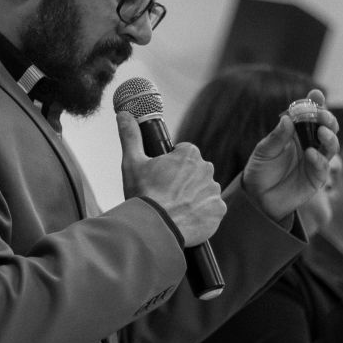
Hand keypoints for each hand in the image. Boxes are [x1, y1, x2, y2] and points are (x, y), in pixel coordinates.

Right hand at [117, 112, 225, 246]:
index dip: (170, 165)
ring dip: (192, 196)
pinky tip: (185, 218)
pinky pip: (211, 209)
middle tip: (165, 194)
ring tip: (173, 208)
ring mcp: (214, 190)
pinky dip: (201, 213)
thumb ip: (130, 136)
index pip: (183, 153)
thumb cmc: (143, 194)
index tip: (160, 177)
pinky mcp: (219, 210)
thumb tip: (123, 114)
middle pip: (194, 171)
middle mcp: (207, 168)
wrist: (155, 228)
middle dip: (183, 180)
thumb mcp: (132, 162)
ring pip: (203, 190)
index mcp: (189, 154)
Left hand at [242, 89, 339, 221]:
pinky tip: (310, 154)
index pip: (309, 115)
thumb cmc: (260, 170)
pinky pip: (323, 167)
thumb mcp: (263, 151)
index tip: (316, 94)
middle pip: (327, 128)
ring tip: (321, 132)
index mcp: (296, 134)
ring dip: (329, 137)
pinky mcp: (317, 178)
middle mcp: (309, 144)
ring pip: (331, 146)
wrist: (257, 197)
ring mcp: (315, 161)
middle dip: (327, 119)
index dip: (315, 104)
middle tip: (322, 115)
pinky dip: (319, 159)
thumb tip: (287, 118)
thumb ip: (276, 137)